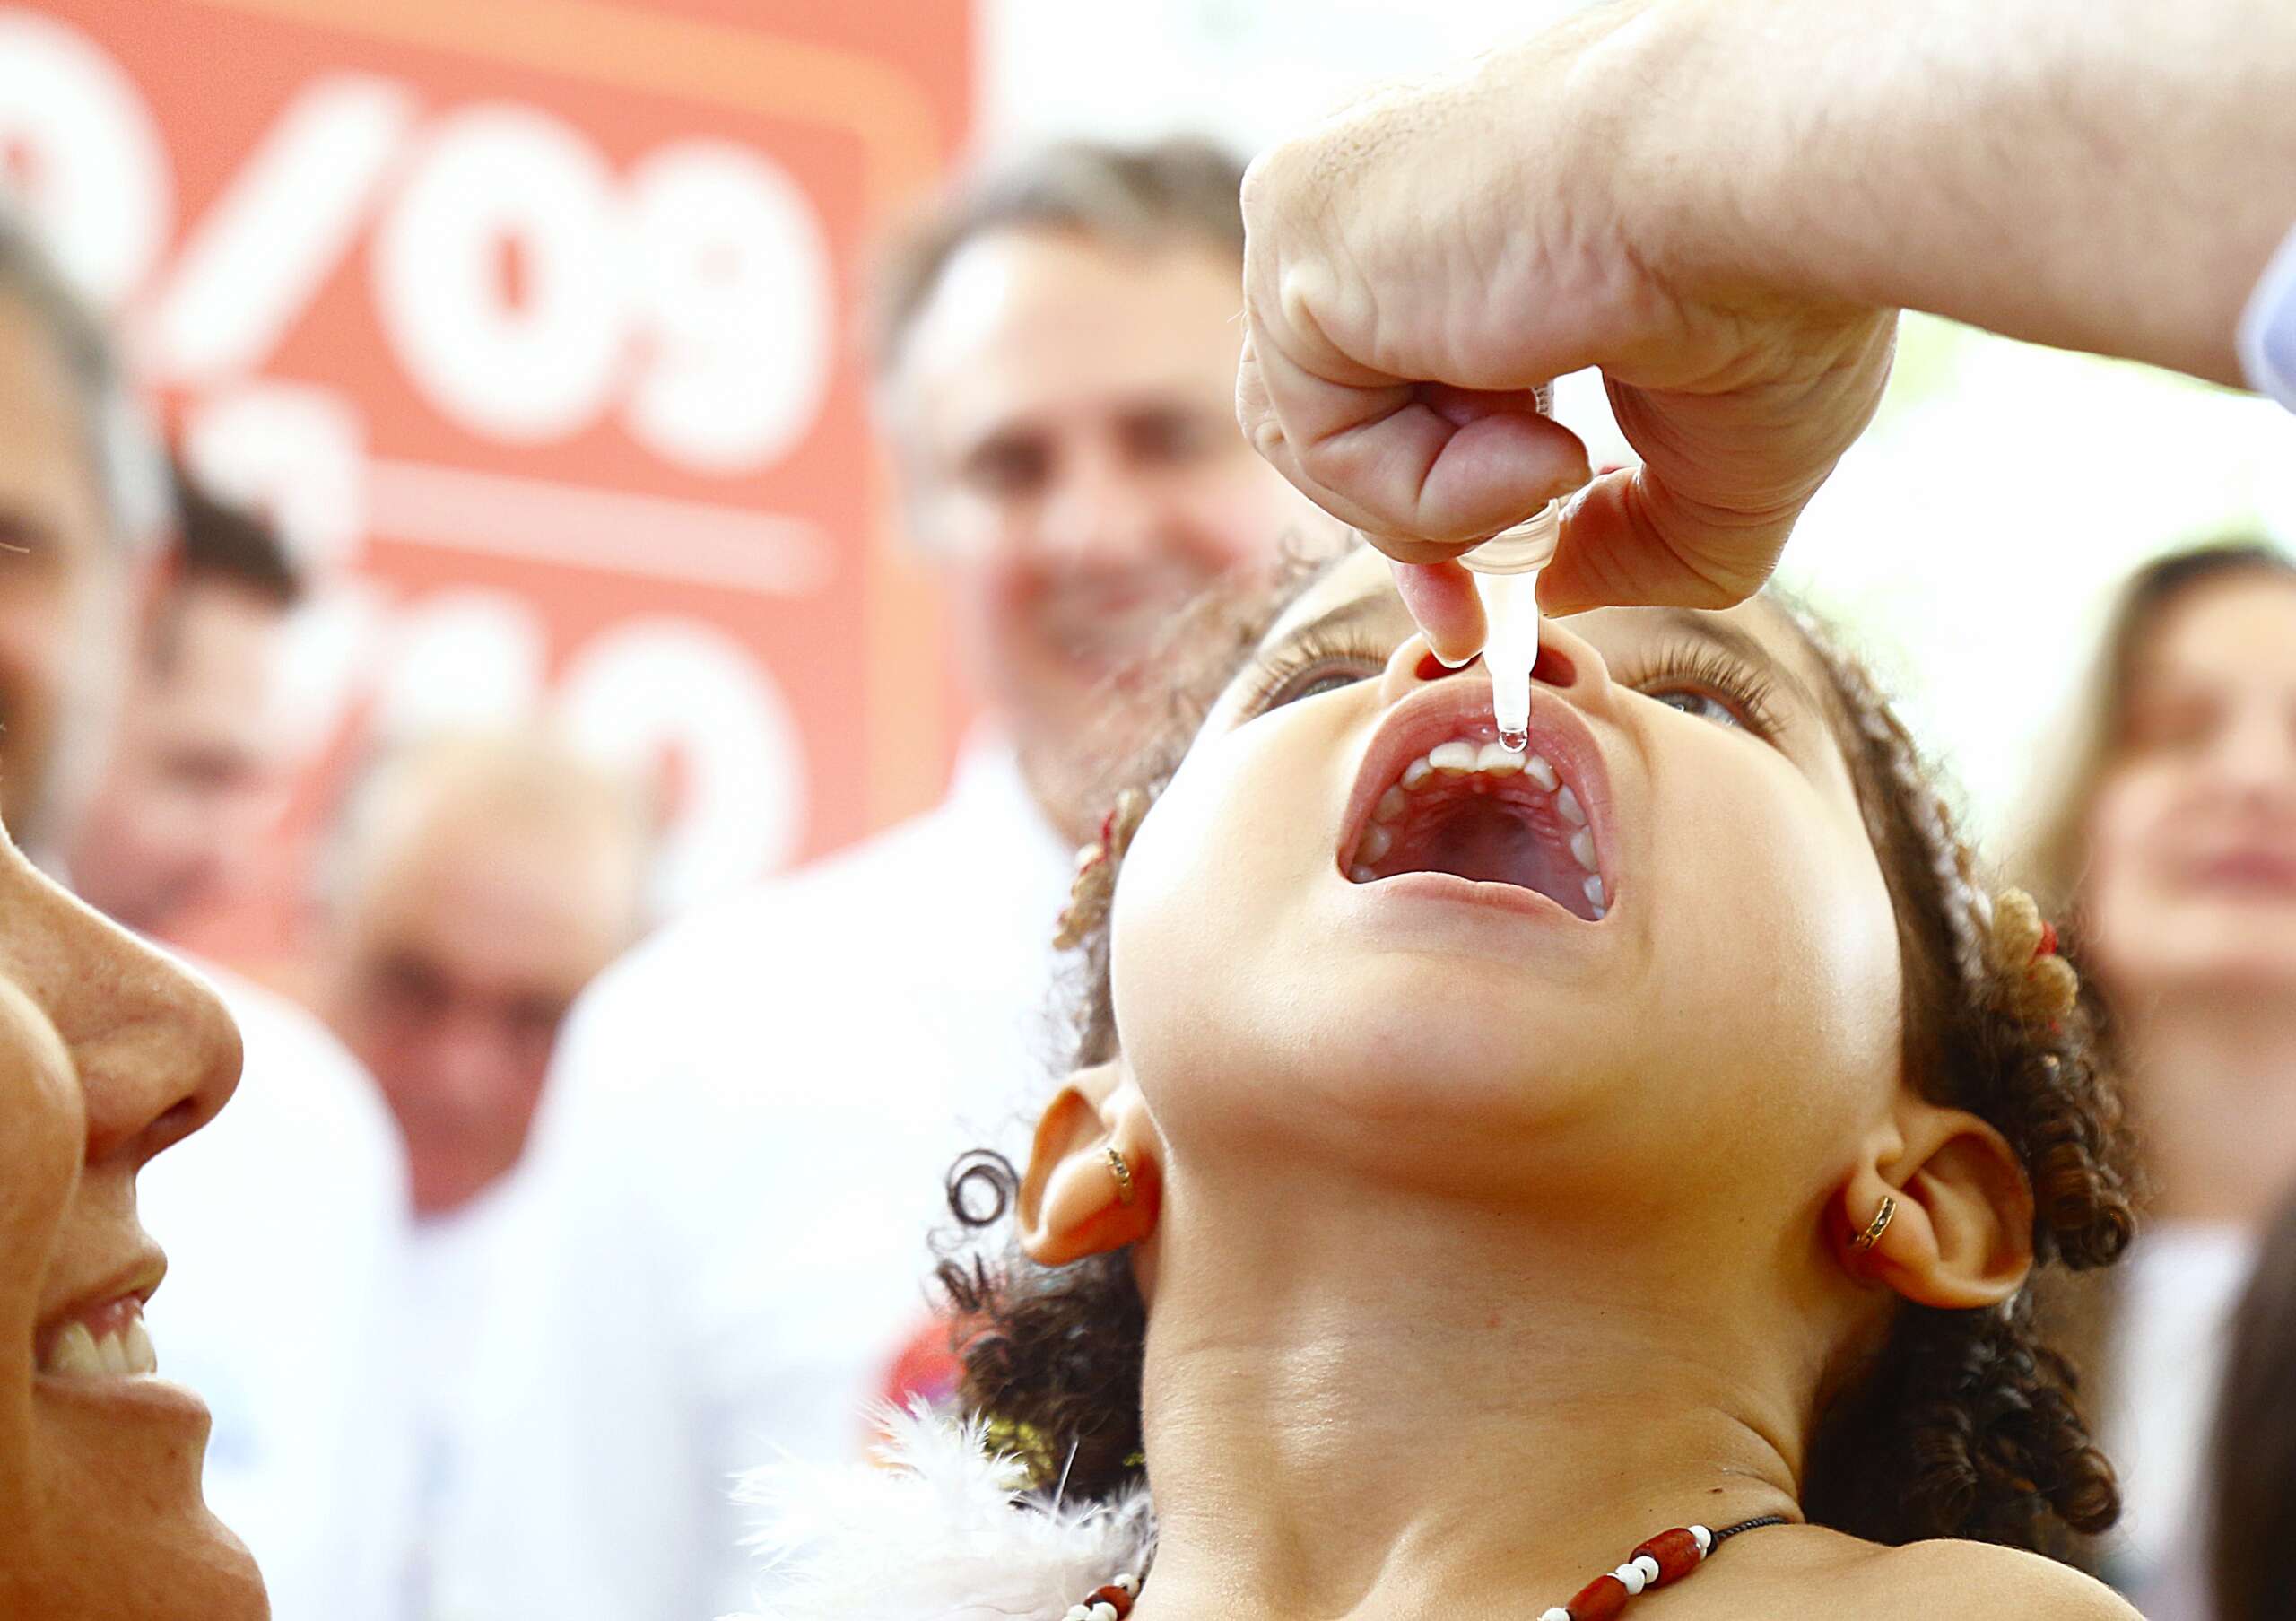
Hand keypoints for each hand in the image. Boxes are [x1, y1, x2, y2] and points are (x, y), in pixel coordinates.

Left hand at [1236, 1, 1894, 659]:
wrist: (1779, 187)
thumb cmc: (1784, 289)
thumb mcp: (1724, 461)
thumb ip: (1635, 536)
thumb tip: (1555, 585)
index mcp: (1481, 212)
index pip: (1389, 380)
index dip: (1424, 508)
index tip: (1468, 613)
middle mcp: (1396, 191)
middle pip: (1335, 410)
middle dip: (1402, 536)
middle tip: (1468, 618)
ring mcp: (1337, 199)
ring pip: (1317, 433)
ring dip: (1441, 507)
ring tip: (1566, 466)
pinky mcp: (1298, 219)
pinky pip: (1315, 429)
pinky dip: (1425, 489)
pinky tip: (1540, 445)